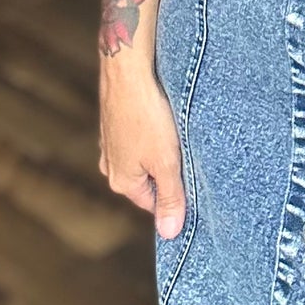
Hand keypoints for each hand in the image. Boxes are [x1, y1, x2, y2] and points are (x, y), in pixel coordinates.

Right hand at [99, 53, 186, 237]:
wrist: (127, 70)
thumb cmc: (147, 116)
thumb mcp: (166, 162)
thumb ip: (170, 198)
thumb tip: (170, 233)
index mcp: (121, 181)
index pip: (154, 204)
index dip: (176, 195)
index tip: (194, 182)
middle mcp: (111, 166)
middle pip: (149, 181)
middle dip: (169, 171)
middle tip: (187, 154)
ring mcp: (111, 143)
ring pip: (145, 157)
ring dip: (162, 150)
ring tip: (176, 134)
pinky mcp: (116, 123)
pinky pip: (140, 137)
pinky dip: (153, 132)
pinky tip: (164, 119)